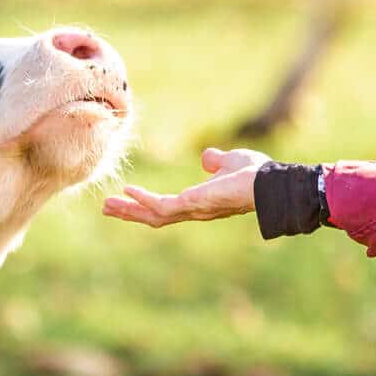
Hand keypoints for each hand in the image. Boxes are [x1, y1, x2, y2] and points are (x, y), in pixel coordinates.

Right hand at [102, 147, 271, 226]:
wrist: (269, 183)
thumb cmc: (256, 174)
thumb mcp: (230, 162)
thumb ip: (217, 161)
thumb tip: (207, 158)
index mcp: (200, 202)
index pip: (167, 208)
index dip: (146, 204)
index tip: (127, 197)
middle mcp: (194, 210)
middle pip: (155, 216)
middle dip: (130, 212)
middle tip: (107, 207)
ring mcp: (192, 209)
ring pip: (153, 215)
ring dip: (130, 210)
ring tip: (107, 204)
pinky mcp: (192, 204)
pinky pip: (162, 206)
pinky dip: (144, 200)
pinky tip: (128, 191)